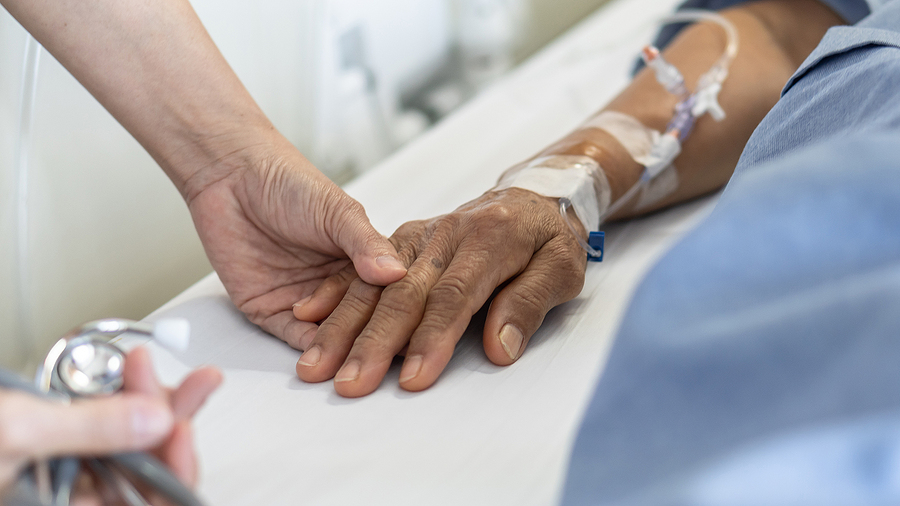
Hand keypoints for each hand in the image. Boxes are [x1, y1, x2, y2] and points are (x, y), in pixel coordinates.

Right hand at [0, 348, 220, 500]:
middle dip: (172, 425)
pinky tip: (131, 376)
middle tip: (193, 383)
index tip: (183, 425)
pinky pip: (104, 433)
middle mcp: (70, 501)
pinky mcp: (55, 452)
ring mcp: (64, 479)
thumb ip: (87, 429)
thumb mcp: (11, 432)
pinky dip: (121, 403)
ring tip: (155, 367)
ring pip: (130, 450)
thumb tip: (156, 419)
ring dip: (153, 407)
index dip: (175, 473)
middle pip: (147, 476)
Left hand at [185, 134, 406, 348]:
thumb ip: (366, 243)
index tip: (417, 334)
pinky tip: (321, 356)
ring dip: (339, 352)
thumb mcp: (338, 211)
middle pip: (359, 322)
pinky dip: (305, 348)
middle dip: (371, 343)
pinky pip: (290, 335)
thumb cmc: (289, 183)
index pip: (385, 296)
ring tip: (355, 369)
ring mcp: (304, 300)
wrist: (232, 176)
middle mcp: (336, 285)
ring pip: (327, 335)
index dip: (399, 315)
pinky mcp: (270, 310)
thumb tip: (397, 274)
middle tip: (389, 362)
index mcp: (361, 261)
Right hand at [292, 188, 587, 396]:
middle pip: (405, 292)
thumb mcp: (563, 266)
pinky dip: (333, 291)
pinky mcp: (400, 238)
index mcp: (491, 238)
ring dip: (343, 325)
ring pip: (375, 281)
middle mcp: (448, 234)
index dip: (432, 338)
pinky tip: (307, 316)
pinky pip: (360, 264)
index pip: (456, 296)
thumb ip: (530, 304)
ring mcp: (419, 235)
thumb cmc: (549, 237)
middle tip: (352, 384)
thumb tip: (499, 348)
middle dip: (375, 342)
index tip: (414, 377)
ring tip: (318, 365)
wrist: (533, 194)